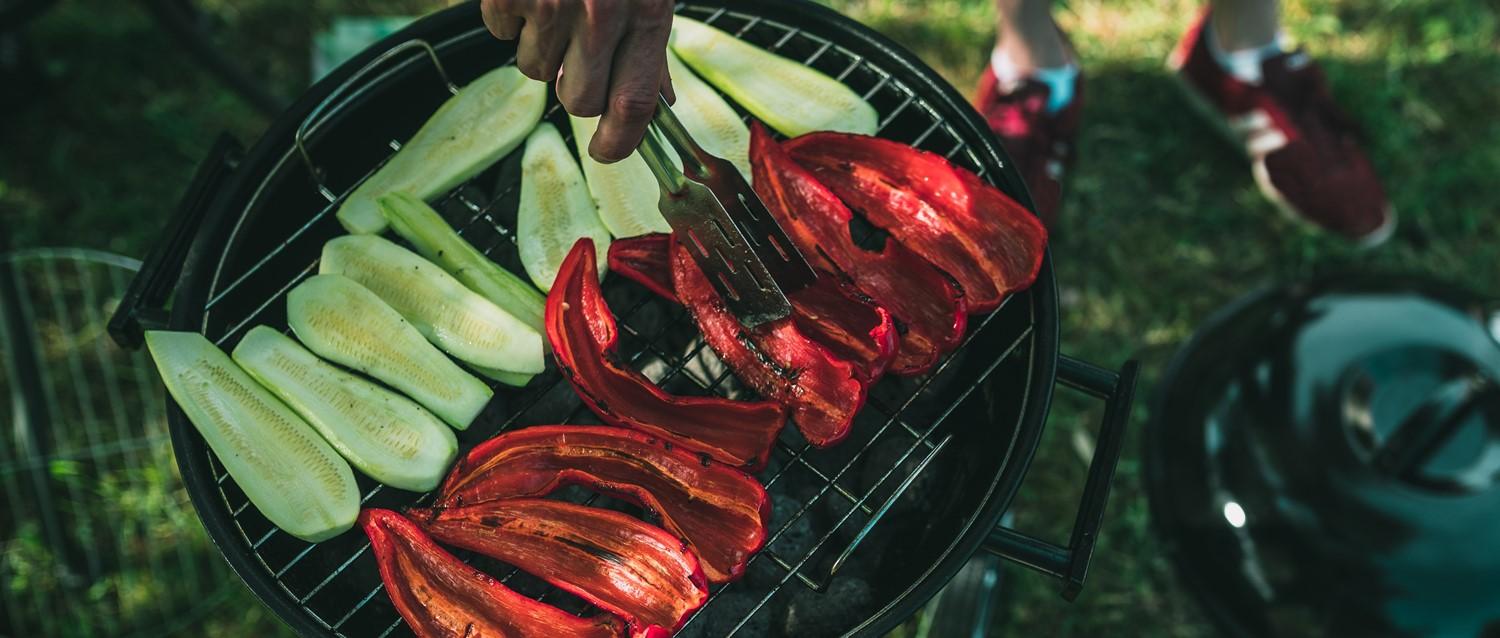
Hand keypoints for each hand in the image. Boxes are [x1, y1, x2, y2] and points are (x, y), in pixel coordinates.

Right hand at [482, 0, 674, 162]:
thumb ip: (650, 46)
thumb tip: (661, 102)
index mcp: (646, 13)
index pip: (634, 104)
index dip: (619, 140)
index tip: (607, 151)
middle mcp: (602, 14)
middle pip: (580, 101)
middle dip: (575, 88)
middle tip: (577, 49)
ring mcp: (553, 5)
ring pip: (536, 71)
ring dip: (542, 47)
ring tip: (556, 3)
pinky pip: (502, 33)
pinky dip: (510, 16)